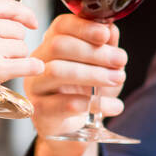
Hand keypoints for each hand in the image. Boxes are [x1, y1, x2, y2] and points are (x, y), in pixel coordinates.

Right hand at [0, 0, 44, 120]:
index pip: (10, 5)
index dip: (25, 14)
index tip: (31, 22)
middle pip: (18, 29)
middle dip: (14, 42)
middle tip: (3, 53)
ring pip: (22, 48)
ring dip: (17, 57)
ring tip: (2, 64)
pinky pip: (28, 65)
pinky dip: (33, 67)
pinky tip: (32, 69)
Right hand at [23, 13, 127, 155]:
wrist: (75, 128)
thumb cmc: (85, 91)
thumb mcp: (102, 66)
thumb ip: (106, 46)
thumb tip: (110, 29)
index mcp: (52, 44)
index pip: (61, 26)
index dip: (84, 28)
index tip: (105, 35)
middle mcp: (38, 62)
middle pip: (58, 46)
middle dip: (94, 52)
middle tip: (120, 60)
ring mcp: (35, 86)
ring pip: (56, 71)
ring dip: (93, 74)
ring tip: (117, 80)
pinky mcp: (39, 111)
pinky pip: (61, 104)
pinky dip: (92, 104)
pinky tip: (113, 106)